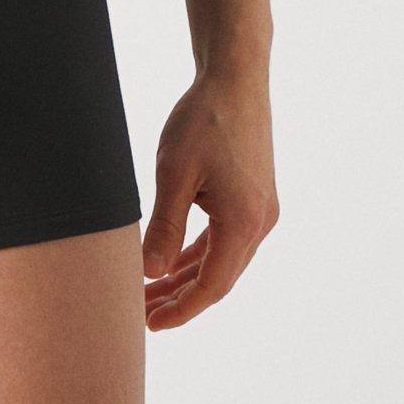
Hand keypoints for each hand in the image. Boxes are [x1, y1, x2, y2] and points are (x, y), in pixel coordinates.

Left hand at [141, 69, 278, 330]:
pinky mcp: (254, 198)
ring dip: (188, 277)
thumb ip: (165, 227)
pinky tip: (173, 262)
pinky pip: (225, 239)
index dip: (181, 309)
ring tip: (151, 293)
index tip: (151, 324)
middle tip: (143, 315)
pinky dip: (199, 253)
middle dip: (180, 298)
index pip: (211, 285)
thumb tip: (152, 273)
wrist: (235, 78)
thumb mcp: (174, 173)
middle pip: (218, 278)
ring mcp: (260, 211)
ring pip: (221, 260)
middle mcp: (260, 223)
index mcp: (244, 223)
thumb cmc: (203, 120)